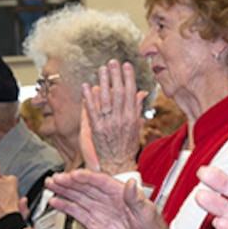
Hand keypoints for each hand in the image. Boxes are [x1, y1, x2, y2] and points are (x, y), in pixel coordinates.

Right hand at [46, 169, 173, 228]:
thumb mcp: (148, 214)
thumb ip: (136, 200)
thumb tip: (132, 184)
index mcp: (121, 193)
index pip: (101, 181)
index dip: (87, 177)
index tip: (74, 175)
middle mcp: (108, 199)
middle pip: (85, 186)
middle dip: (70, 182)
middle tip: (55, 178)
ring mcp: (99, 210)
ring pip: (78, 197)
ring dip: (64, 190)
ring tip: (50, 185)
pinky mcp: (93, 223)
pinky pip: (77, 212)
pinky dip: (65, 206)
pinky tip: (55, 201)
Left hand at [79, 60, 146, 174]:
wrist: (117, 166)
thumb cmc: (127, 148)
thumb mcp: (136, 127)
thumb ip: (137, 109)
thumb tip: (141, 93)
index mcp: (132, 117)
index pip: (132, 94)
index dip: (129, 78)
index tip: (126, 66)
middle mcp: (122, 119)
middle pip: (119, 93)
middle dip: (116, 76)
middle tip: (113, 62)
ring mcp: (109, 124)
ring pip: (107, 99)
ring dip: (104, 83)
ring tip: (101, 69)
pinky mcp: (97, 129)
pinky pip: (92, 110)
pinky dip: (89, 98)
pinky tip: (86, 86)